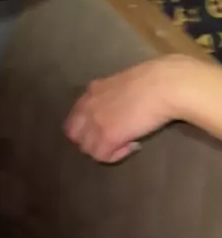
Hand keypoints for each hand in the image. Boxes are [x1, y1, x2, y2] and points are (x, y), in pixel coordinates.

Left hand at [64, 56, 186, 162]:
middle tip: (112, 141)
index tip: (106, 129)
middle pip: (74, 134)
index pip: (75, 116)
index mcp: (92, 91)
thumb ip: (112, 96)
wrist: (163, 85)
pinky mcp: (107, 137)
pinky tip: (134, 146)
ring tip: (125, 143)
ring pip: (87, 148)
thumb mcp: (122, 84)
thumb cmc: (153, 80)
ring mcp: (95, 122)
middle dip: (90, 141)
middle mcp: (88, 106)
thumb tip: (118, 109)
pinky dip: (116, 155)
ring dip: (104, 149)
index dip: (87, 127)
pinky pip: (102, 156)